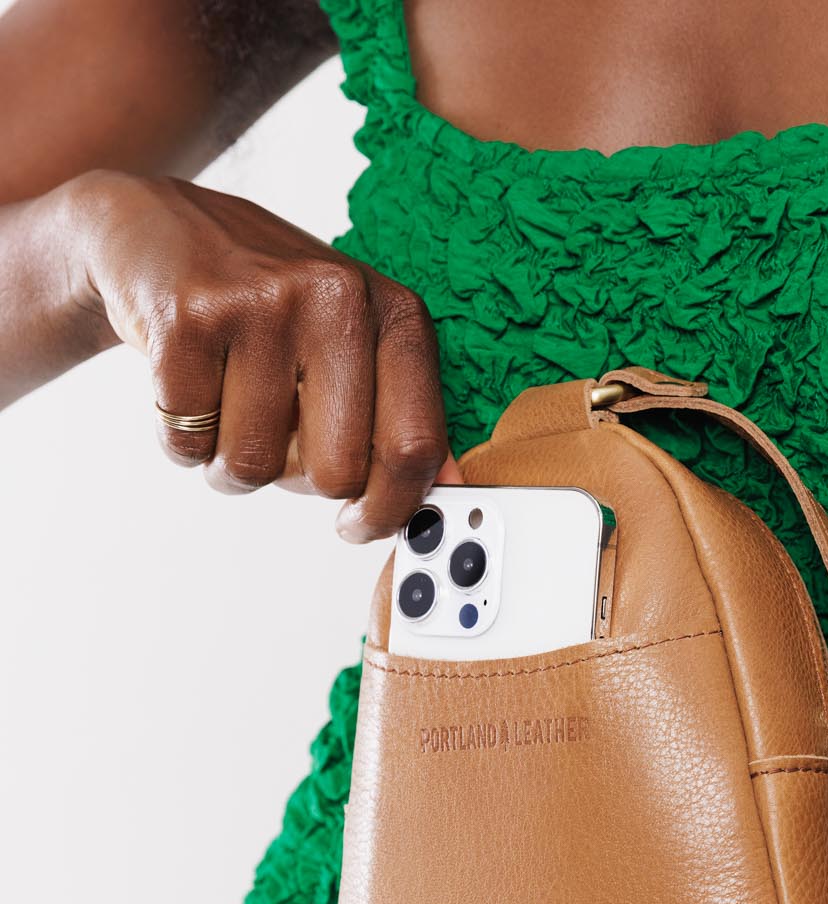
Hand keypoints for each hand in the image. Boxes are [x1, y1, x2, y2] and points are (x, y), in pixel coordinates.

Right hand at [66, 169, 449, 539]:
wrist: (153, 228)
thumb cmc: (267, 308)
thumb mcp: (352, 342)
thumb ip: (400, 416)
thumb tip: (449, 494)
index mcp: (394, 313)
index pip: (415, 445)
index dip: (389, 507)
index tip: (359, 525)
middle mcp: (338, 299)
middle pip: (336, 473)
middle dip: (299, 482)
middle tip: (277, 439)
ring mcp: (262, 303)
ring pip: (254, 466)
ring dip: (231, 464)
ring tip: (226, 407)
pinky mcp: (186, 318)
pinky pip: (188, 442)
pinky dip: (181, 440)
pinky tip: (187, 387)